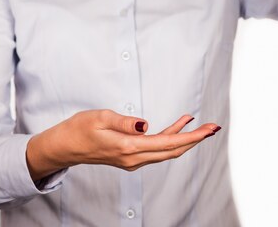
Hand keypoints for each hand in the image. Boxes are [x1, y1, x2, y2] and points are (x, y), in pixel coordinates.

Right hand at [26, 109, 220, 180]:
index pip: (168, 144)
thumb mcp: (100, 117)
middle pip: (173, 151)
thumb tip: (146, 124)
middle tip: (214, 127)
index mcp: (128, 148)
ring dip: (184, 138)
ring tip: (200, 124)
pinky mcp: (130, 156)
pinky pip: (156, 149)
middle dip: (195, 139)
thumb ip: (124, 121)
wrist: (64, 147)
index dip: (191, 136)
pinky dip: (170, 138)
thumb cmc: (79, 129)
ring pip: (166, 151)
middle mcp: (133, 158)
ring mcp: (132, 160)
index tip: (208, 130)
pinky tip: (178, 126)